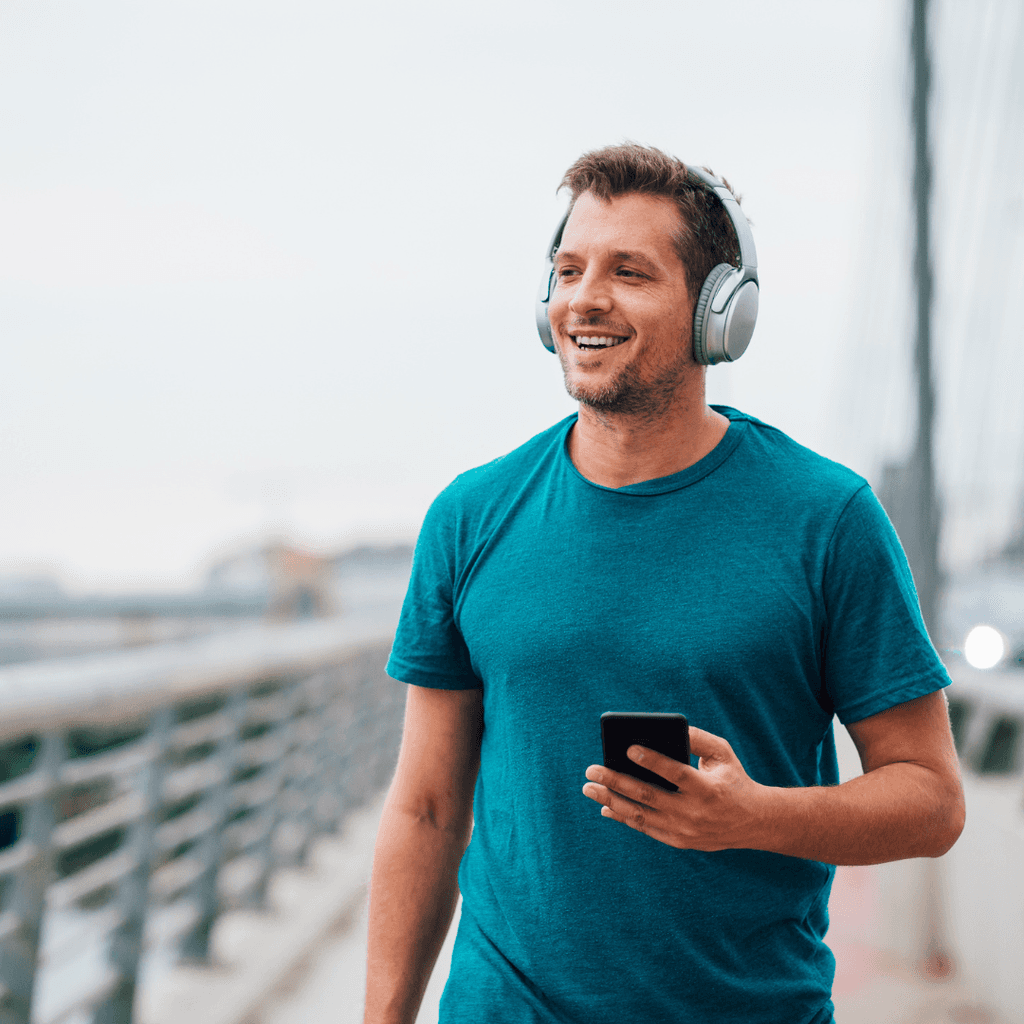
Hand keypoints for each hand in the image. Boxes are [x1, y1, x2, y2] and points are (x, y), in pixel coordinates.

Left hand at [582, 727, 763, 850]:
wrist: (753, 822)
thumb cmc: (732, 779)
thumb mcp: (723, 754)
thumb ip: (697, 738)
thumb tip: (667, 728)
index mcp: (708, 788)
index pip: (676, 773)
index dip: (652, 761)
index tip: (628, 748)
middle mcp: (694, 812)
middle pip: (649, 796)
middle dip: (616, 781)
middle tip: (591, 770)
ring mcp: (685, 830)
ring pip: (641, 816)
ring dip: (611, 801)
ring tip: (589, 788)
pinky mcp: (678, 841)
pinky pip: (645, 828)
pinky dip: (624, 818)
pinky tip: (605, 807)